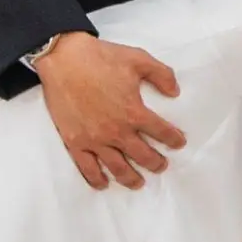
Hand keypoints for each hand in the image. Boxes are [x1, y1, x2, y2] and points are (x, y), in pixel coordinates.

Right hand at [32, 33, 186, 190]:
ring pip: (118, 168)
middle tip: (161, 165)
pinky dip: (97, 179)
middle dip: (156, 163)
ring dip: (131, 178)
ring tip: (139, 182)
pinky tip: (104, 184)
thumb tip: (175, 92)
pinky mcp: (75, 142)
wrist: (63, 59)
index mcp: (134, 111)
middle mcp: (117, 131)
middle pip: (143, 155)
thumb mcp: (138, 58)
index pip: (161, 132)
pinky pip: (88, 168)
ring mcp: (95, 140)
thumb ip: (162, 74)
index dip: (174, 139)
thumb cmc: (101, 57)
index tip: (178, 142)